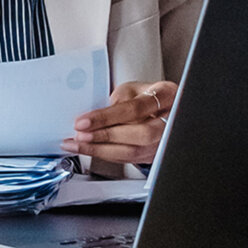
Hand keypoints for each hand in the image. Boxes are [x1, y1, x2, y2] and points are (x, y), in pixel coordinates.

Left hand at [61, 80, 175, 164]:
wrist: (165, 109)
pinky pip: (128, 159)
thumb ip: (117, 100)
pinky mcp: (154, 155)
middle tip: (80, 135)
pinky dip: (105, 155)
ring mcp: (165, 141)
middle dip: (106, 136)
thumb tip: (94, 119)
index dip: (106, 117)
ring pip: (134, 152)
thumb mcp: (133, 88)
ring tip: (78, 145)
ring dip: (101, 150)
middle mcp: (170, 121)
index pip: (135, 109)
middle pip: (140, 134)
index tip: (83, 122)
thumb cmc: (147, 96)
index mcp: (166, 96)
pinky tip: (89, 149)